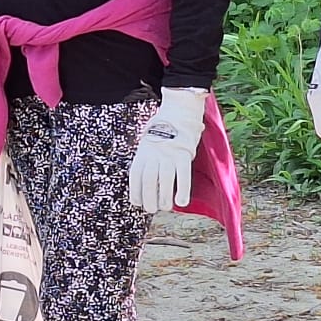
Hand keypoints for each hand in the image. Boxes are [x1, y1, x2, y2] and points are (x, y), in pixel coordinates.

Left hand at [128, 88, 207, 212]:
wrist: (179, 111)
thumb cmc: (163, 130)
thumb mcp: (147, 141)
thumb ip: (145, 158)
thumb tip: (145, 181)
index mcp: (143, 151)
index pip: (135, 175)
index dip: (135, 192)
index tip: (137, 203)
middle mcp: (154, 153)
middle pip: (149, 180)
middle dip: (149, 198)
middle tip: (152, 209)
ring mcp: (169, 154)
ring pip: (165, 180)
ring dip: (164, 198)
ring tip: (165, 207)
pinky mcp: (184, 154)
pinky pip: (183, 175)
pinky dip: (183, 190)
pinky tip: (182, 202)